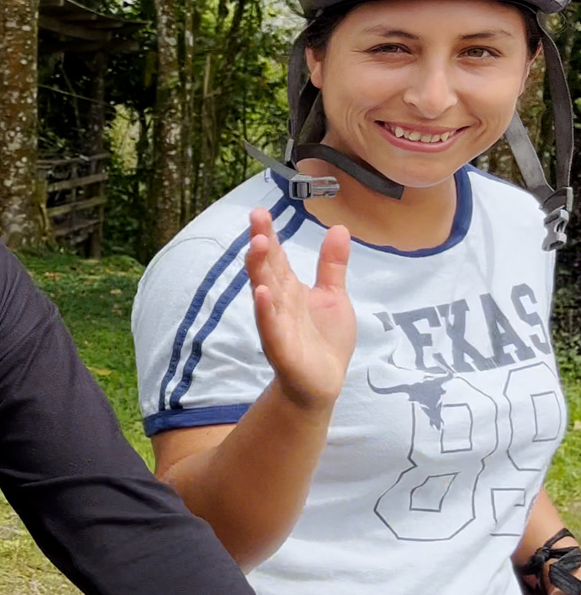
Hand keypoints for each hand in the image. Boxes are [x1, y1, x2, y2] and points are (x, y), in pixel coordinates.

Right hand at [245, 207, 354, 410]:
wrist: (323, 382)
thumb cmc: (324, 340)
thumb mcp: (333, 295)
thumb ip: (332, 265)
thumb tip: (338, 228)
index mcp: (290, 288)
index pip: (277, 256)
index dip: (269, 235)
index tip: (261, 211)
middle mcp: (279, 302)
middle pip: (268, 268)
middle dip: (261, 244)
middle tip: (256, 218)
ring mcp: (277, 323)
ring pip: (265, 292)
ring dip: (258, 270)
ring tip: (255, 246)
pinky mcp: (281, 347)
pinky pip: (270, 326)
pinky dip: (265, 310)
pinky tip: (261, 293)